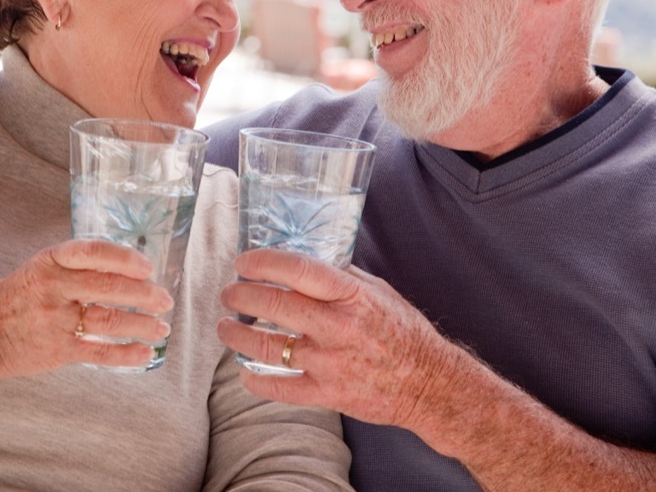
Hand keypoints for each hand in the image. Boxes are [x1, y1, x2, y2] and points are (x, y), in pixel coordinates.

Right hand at [0, 239, 173, 382]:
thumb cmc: (23, 294)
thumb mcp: (43, 267)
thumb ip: (79, 264)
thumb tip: (130, 266)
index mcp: (52, 261)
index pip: (93, 252)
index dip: (124, 258)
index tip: (148, 266)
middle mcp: (54, 287)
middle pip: (108, 288)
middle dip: (144, 294)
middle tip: (165, 299)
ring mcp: (56, 320)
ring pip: (109, 320)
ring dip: (142, 325)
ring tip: (162, 327)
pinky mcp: (58, 350)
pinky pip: (99, 352)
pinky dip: (126, 353)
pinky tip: (144, 352)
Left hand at [217, 248, 456, 430]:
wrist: (430, 383)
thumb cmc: (403, 331)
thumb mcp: (377, 290)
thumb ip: (340, 275)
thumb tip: (300, 260)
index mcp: (351, 294)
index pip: (296, 270)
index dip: (262, 263)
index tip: (243, 262)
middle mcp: (338, 326)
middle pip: (273, 305)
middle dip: (240, 295)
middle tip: (228, 293)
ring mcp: (331, 363)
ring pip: (267, 347)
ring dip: (237, 336)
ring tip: (225, 328)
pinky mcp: (328, 394)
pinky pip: (280, 388)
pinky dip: (255, 382)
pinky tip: (243, 374)